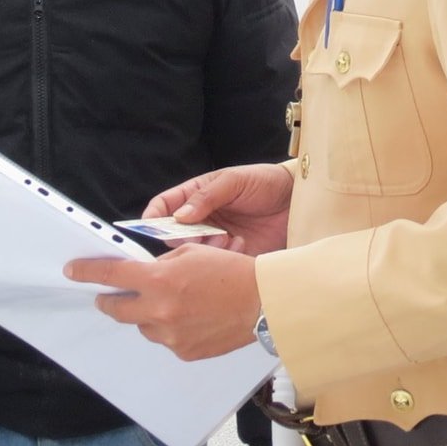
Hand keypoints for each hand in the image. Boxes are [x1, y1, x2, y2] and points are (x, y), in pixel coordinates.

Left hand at [64, 244, 260, 359]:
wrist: (262, 303)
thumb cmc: (231, 272)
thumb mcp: (190, 255)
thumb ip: (160, 265)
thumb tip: (142, 275)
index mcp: (159, 281)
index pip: (111, 276)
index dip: (87, 272)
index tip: (72, 271)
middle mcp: (159, 312)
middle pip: (117, 309)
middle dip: (110, 301)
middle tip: (111, 296)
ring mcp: (170, 336)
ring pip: (144, 326)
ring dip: (149, 314)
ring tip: (176, 303)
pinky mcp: (184, 352)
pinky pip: (166, 339)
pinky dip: (171, 328)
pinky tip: (192, 318)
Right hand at [144, 163, 293, 257]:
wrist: (297, 201)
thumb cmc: (265, 183)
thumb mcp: (234, 181)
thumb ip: (206, 196)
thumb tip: (179, 216)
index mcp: (197, 197)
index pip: (164, 206)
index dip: (153, 216)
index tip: (150, 224)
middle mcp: (202, 220)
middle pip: (174, 235)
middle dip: (181, 238)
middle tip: (198, 236)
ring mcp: (216, 239)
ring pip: (194, 252)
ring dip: (205, 247)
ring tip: (225, 237)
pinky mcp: (232, 256)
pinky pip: (217, 264)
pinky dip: (224, 256)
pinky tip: (240, 244)